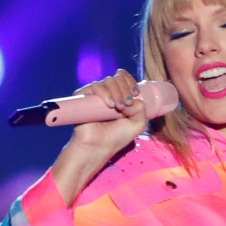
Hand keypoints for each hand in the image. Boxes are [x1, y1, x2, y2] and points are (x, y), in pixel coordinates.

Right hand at [52, 70, 148, 205]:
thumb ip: (142, 110)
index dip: (131, 81)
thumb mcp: (138, 124)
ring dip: (118, 92)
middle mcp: (107, 93)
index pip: (124, 79)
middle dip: (126, 89)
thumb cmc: (116, 137)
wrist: (98, 146)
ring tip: (119, 107)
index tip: (135, 92)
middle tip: (126, 104)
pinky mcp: (83, 97)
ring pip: (109, 81)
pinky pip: (95, 86)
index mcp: (120, 96)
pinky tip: (109, 105)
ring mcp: (95, 94)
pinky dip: (105, 93)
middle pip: (118, 78)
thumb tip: (135, 99)